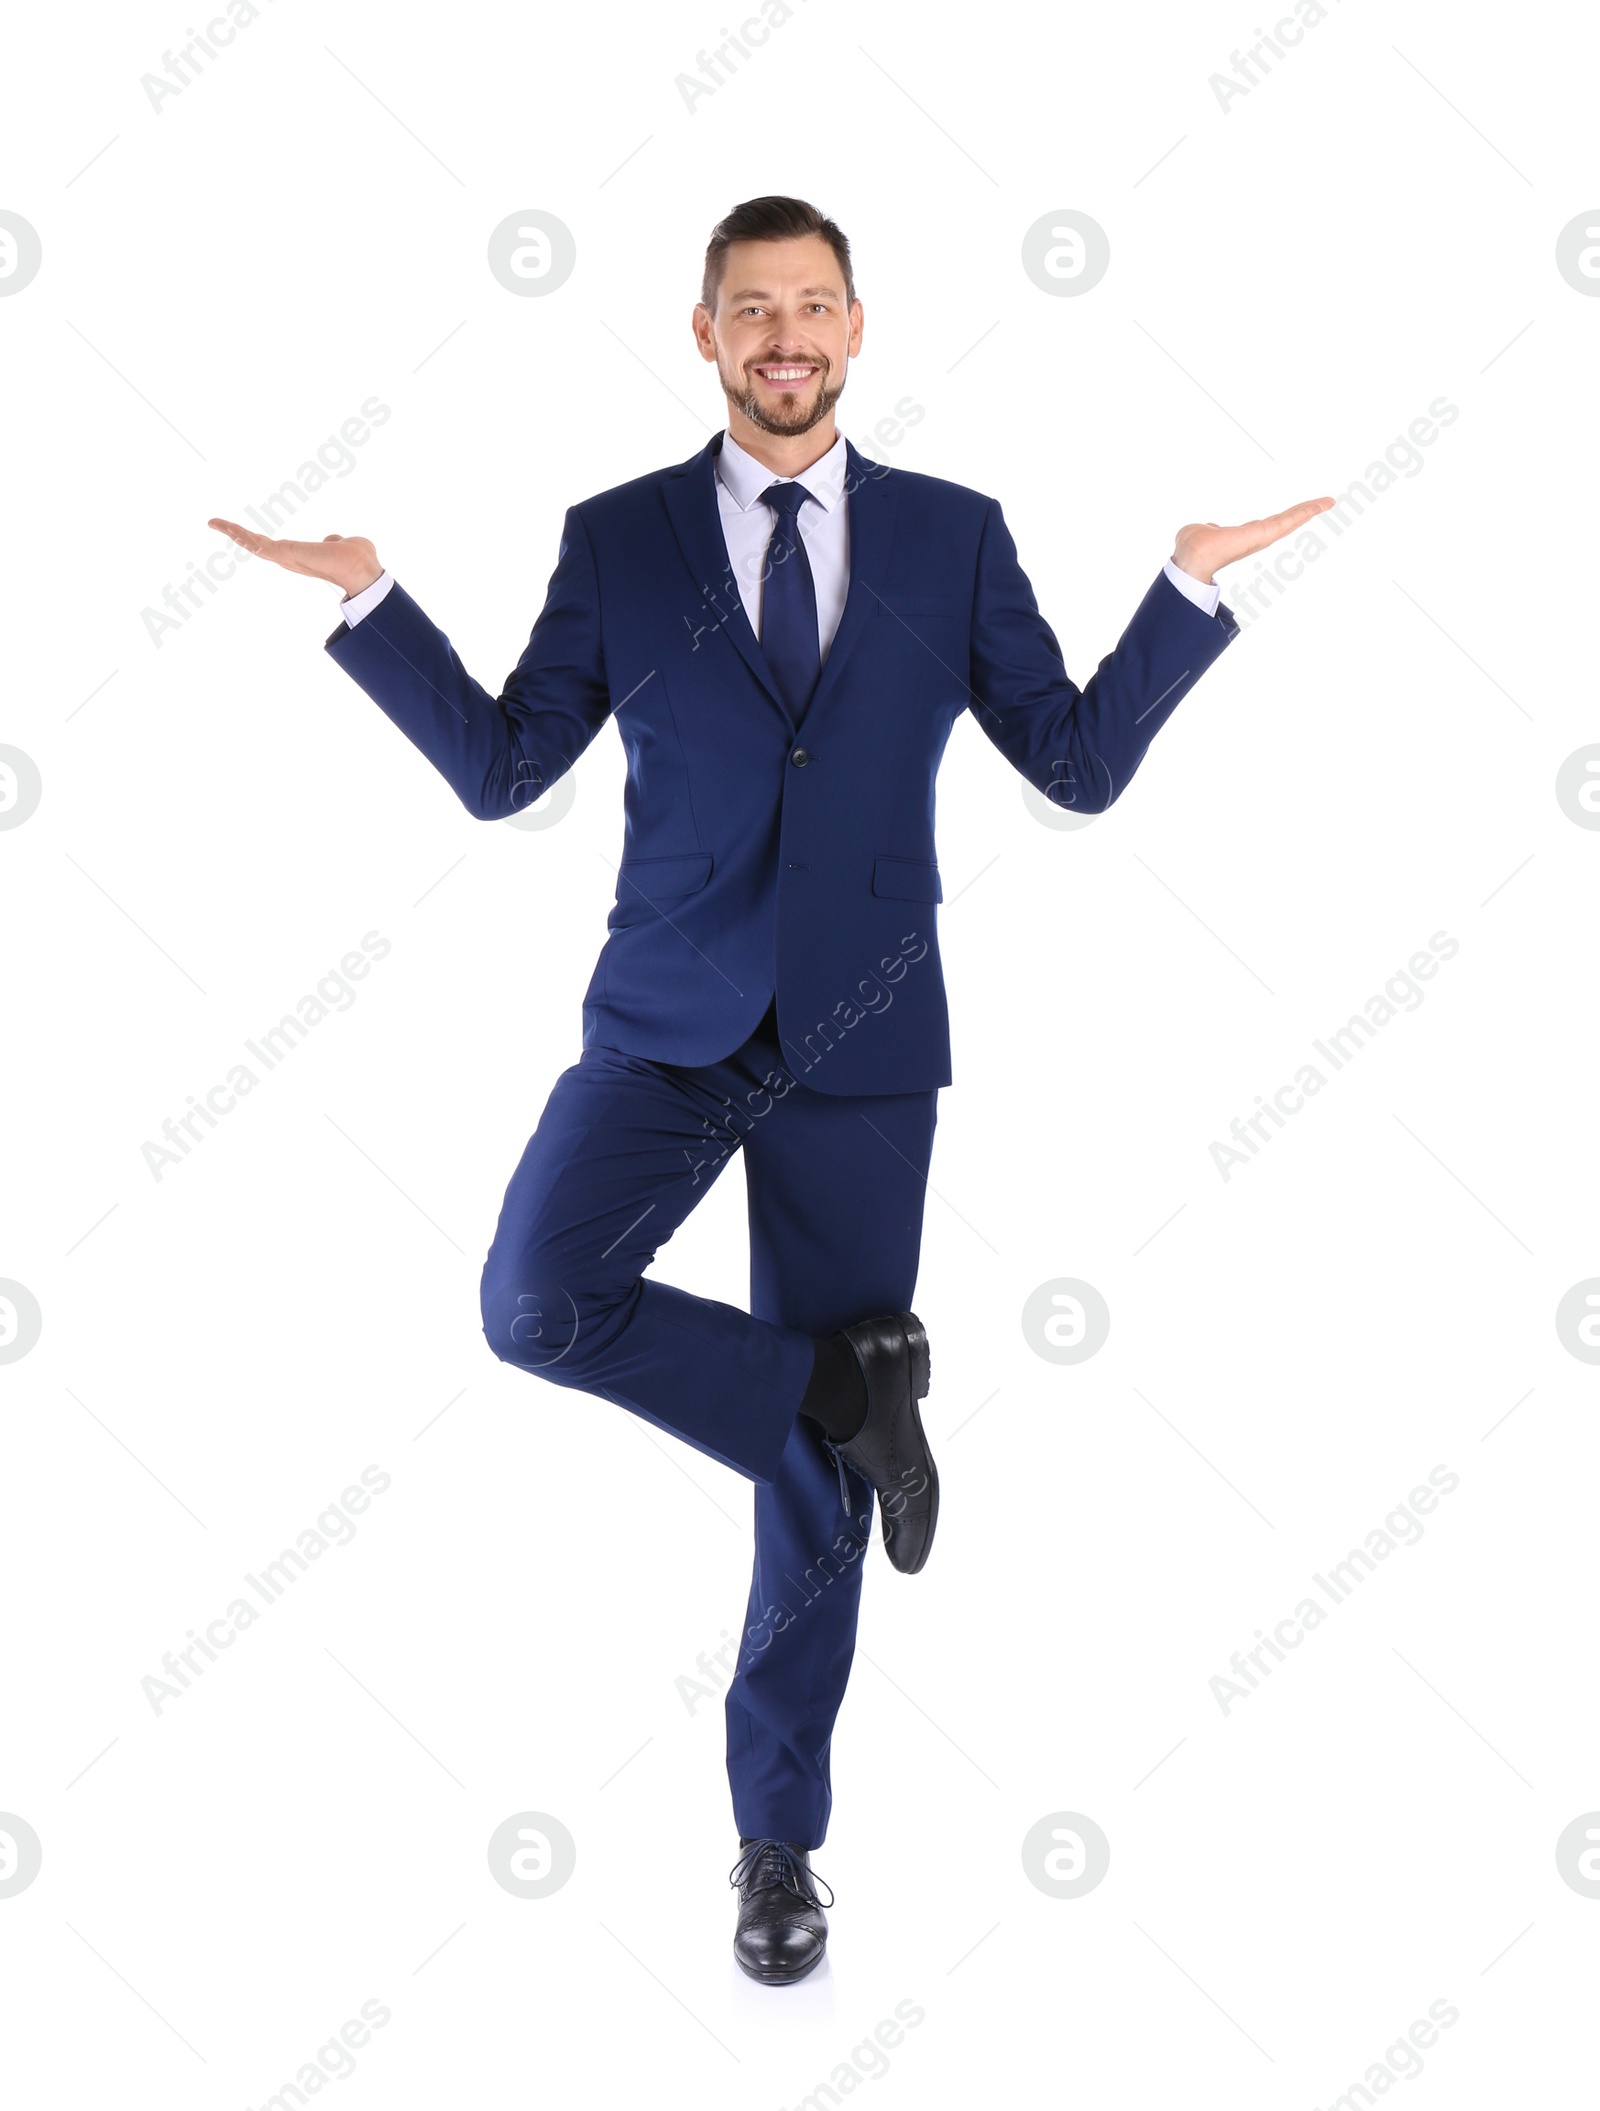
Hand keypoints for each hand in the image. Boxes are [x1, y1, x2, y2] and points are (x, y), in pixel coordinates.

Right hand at [207, 519, 382, 596]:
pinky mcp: (281, 553)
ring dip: (233, 532)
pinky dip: (236, 532)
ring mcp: (285, 558)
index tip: (246, 535)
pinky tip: (219, 524)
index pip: (277, 548)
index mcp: (302, 557)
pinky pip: (254, 542)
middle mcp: (291, 559)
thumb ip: (335, 541)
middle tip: (218, 525)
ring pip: (253, 544)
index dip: (260, 541)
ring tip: (214, 522)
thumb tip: (331, 540)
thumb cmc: (358, 558)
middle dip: (238, 535)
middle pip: (259, 546)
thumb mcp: (344, 544)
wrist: (359, 566)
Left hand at [1171, 497, 1334, 585]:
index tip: (1298, 512)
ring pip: (1292, 520)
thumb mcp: (1203, 531)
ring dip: (1310, 509)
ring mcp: (1264, 537)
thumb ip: (1210, 528)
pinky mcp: (1267, 534)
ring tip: (1328, 501)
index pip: (1269, 525)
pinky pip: (1290, 520)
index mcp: (1245, 537)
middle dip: (1305, 512)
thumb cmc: (1193, 546)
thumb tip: (1210, 528)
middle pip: (1286, 521)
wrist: (1195, 555)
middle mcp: (1257, 538)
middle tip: (1325, 503)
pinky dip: (1307, 511)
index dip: (1284, 518)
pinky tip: (1322, 504)